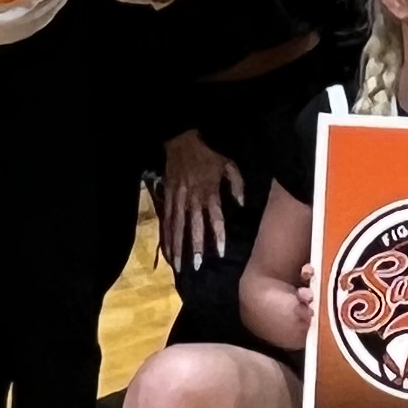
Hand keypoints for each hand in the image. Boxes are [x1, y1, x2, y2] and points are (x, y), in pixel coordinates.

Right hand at [160, 132, 242, 264]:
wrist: (181, 140)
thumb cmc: (208, 154)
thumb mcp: (229, 165)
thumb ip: (237, 185)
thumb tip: (242, 205)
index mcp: (210, 192)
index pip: (215, 218)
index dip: (218, 236)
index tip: (220, 253)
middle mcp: (193, 199)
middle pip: (194, 226)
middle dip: (194, 247)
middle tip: (195, 266)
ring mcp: (178, 200)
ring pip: (177, 227)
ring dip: (177, 247)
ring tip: (177, 266)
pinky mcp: (167, 198)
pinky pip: (166, 221)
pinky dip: (165, 236)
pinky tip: (166, 251)